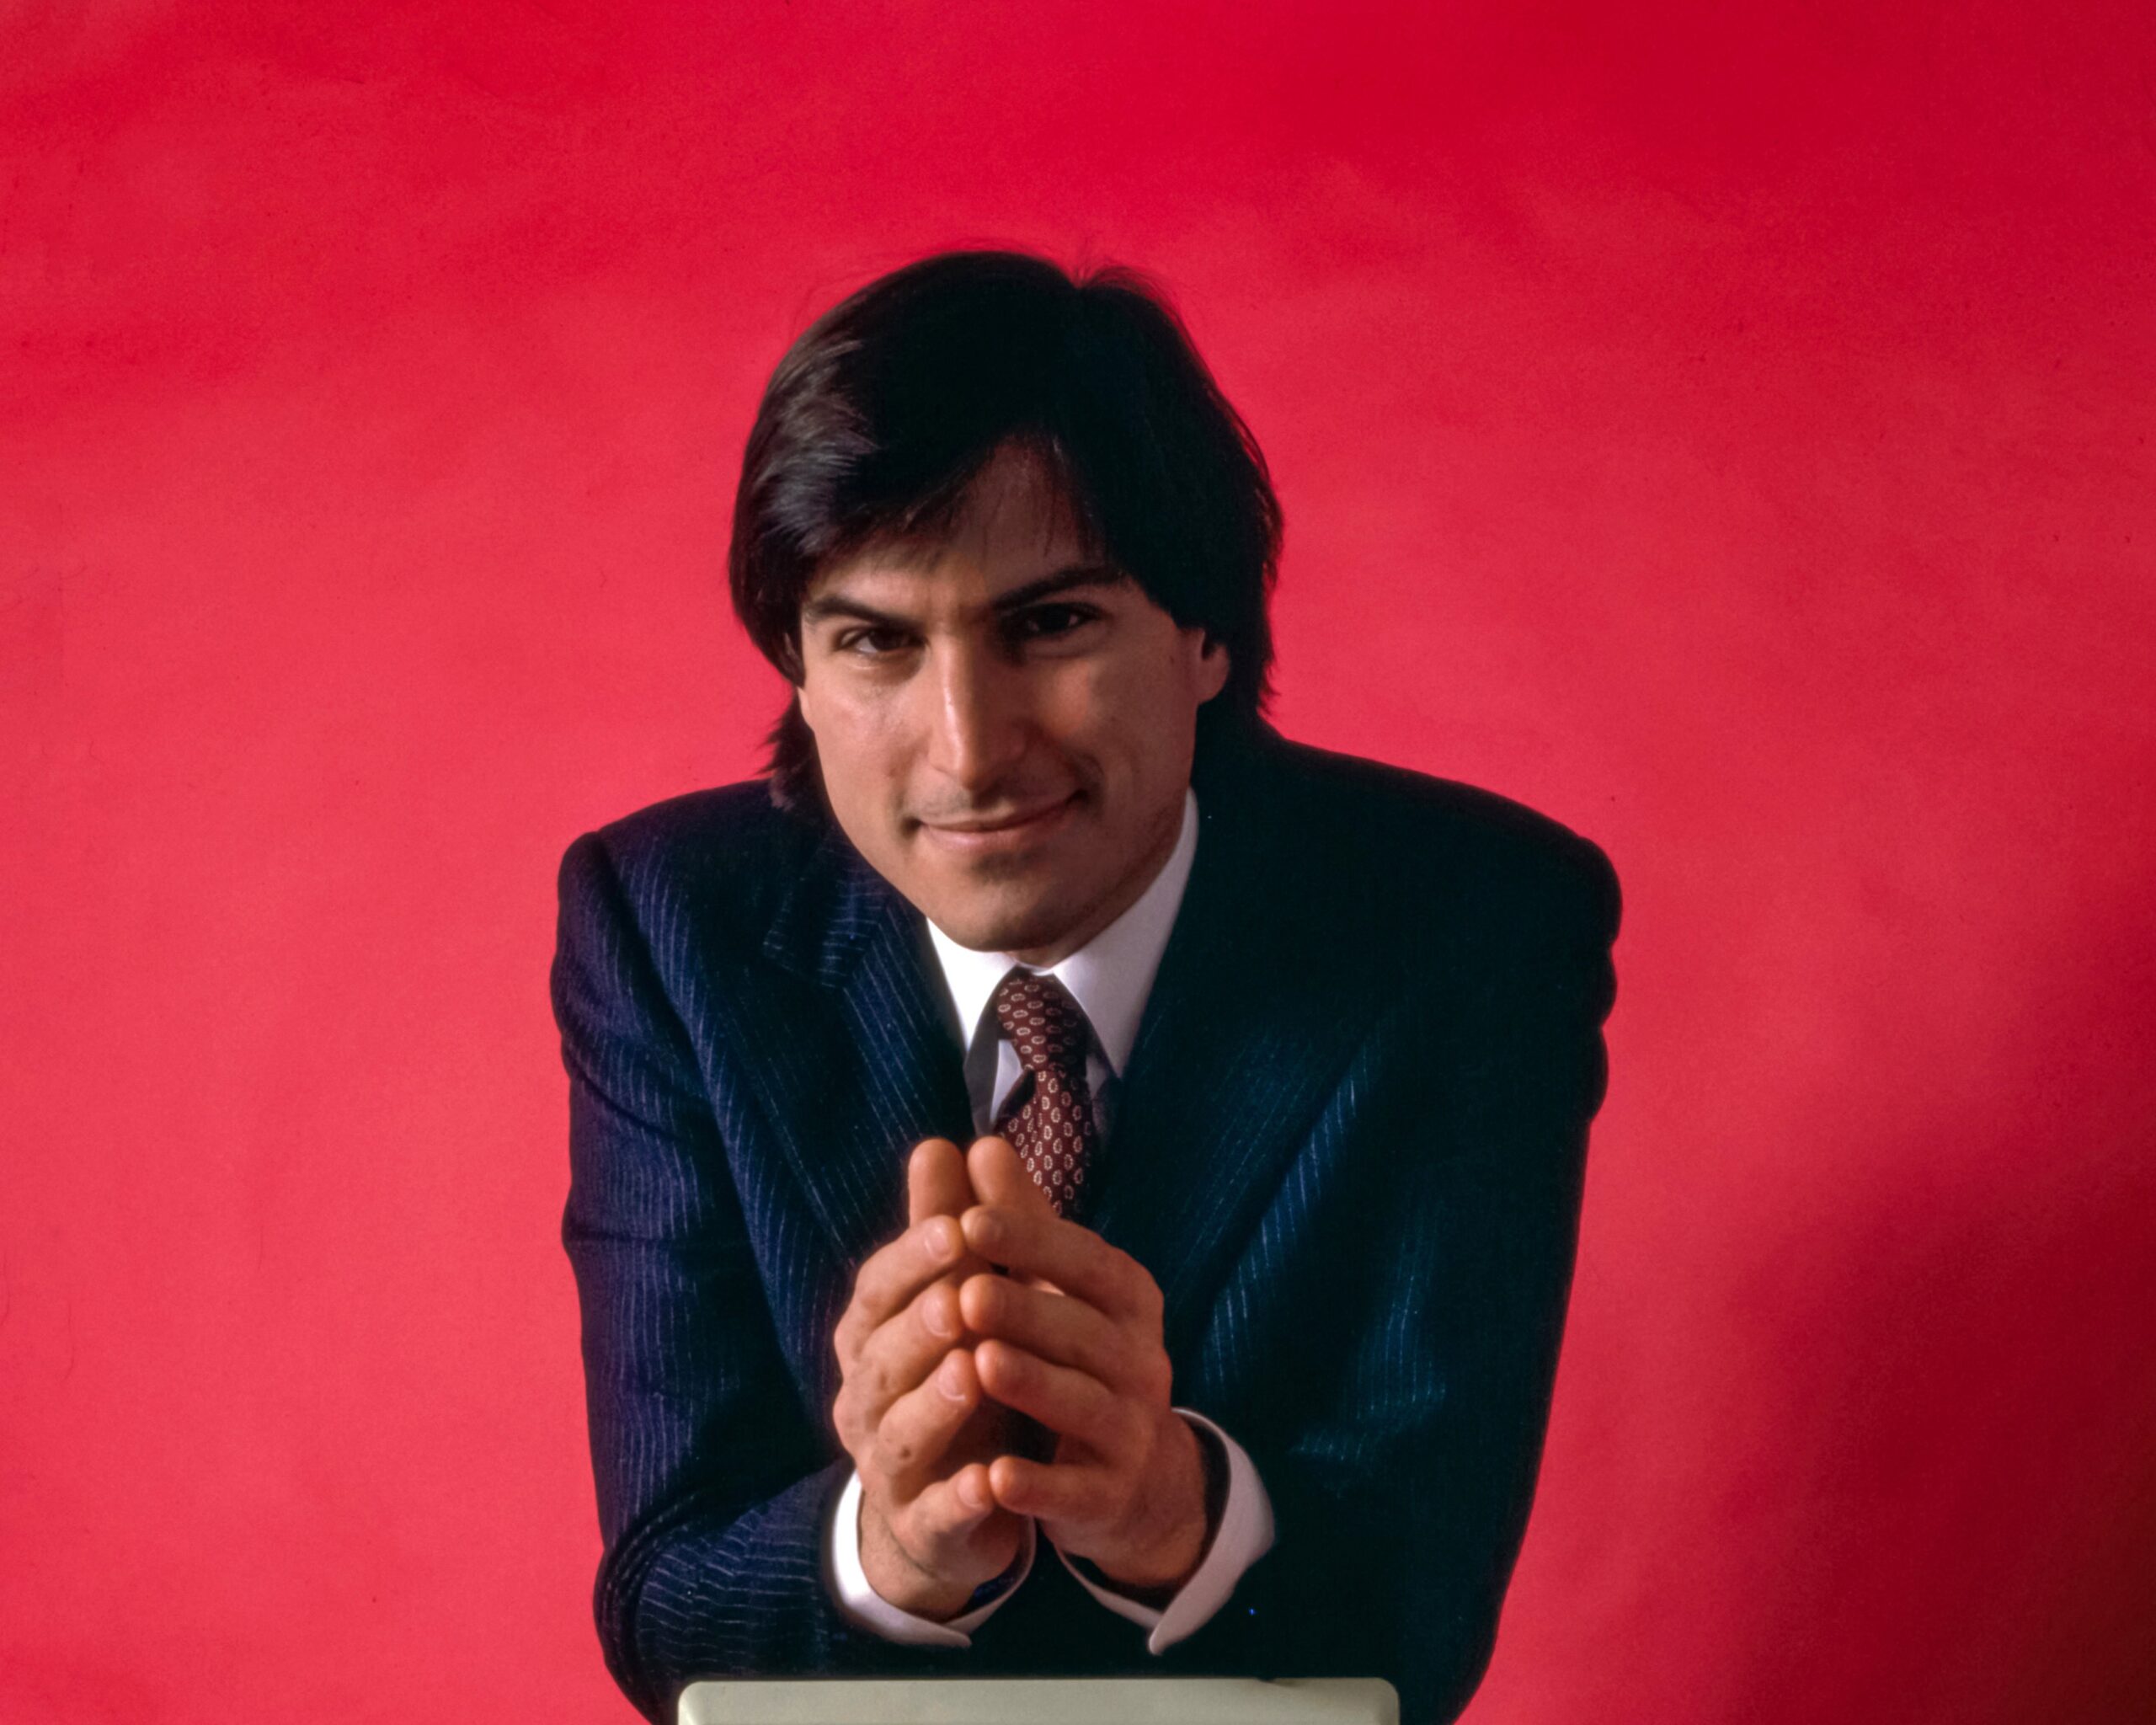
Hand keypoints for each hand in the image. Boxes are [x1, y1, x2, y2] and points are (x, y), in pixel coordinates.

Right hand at [832, 1139, 1024, 1617]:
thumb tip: (941, 1142)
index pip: (880, 1291)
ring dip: (935, 1403)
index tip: (958, 1226)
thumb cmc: (958, 1374)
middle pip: (882, 1359)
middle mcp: (867, 1399)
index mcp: (871, 1337)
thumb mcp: (957, 1298)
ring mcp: (889, 1467)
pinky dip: (961, 1498)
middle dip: (921, 1325)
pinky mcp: (925, 1525)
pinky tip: (992, 1480)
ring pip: (901, 1434)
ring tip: (973, 1370)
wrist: (954, 1499)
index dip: (915, 1258)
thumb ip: (948, 1228)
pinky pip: (937, 1512)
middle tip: (962, 1295)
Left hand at [957, 1138, 1211, 1592]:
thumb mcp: (1056, 1289)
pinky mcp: (1112, 1494)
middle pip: (1083, 1332)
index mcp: (1127, 1300)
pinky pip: (1077, 1490)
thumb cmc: (1076, 1357)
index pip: (1085, 1260)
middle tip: (967, 1293)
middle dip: (1026, 1310)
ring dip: (1034, 1385)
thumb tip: (979, 1142)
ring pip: (1084, 1404)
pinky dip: (1039, 1485)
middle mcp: (1141, 1359)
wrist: (1131, 1477)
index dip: (1030, 1240)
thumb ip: (1019, 1224)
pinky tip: (995, 1475)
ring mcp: (1132, 1430)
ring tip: (981, 1365)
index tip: (969, 1219)